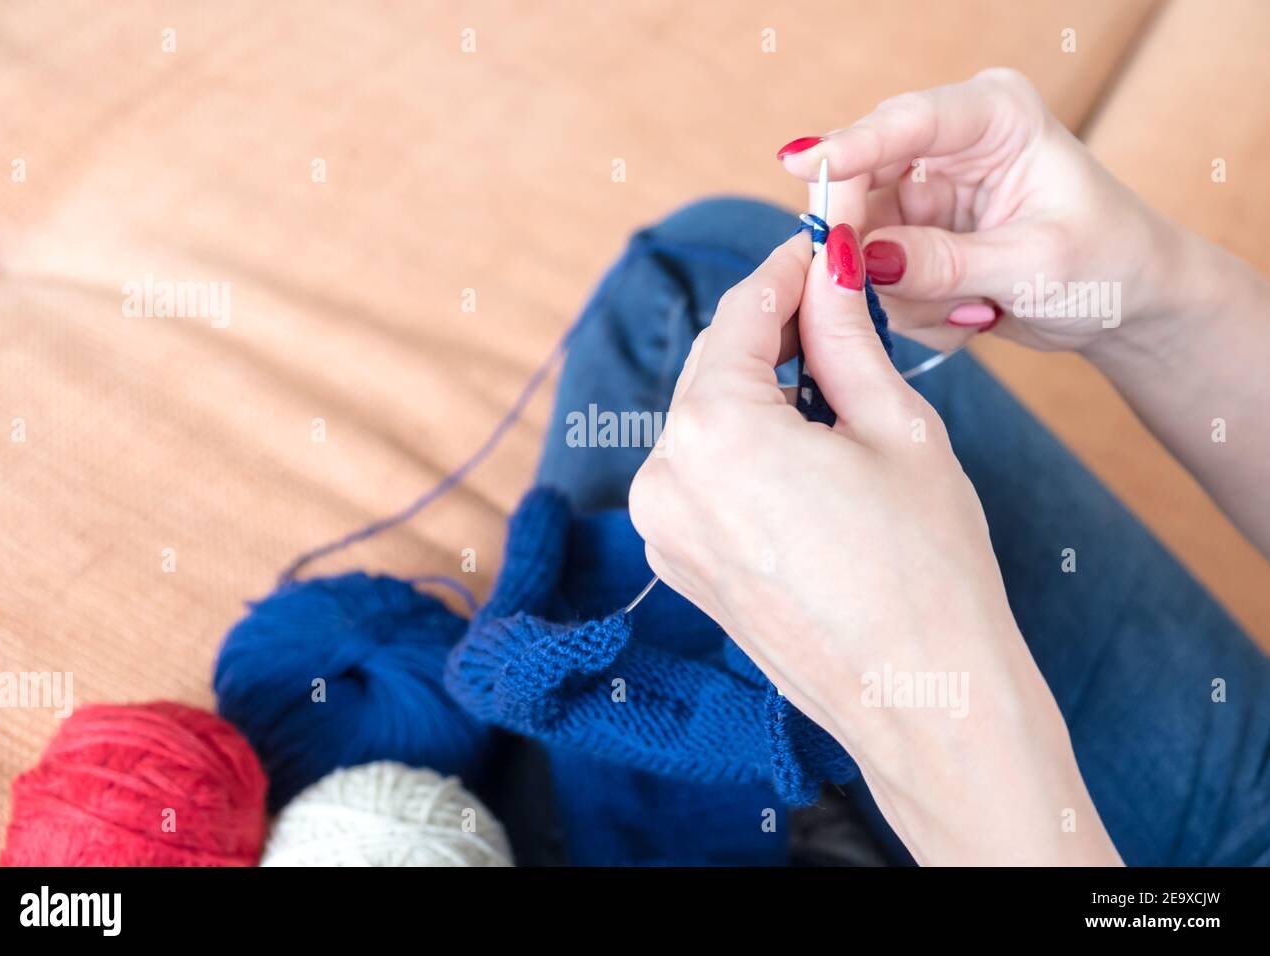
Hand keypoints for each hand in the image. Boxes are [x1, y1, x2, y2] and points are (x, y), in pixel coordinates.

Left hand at [629, 230, 1120, 863]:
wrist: (923, 699)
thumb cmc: (928, 567)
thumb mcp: (896, 427)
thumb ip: (844, 336)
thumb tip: (828, 269)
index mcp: (713, 432)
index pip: (741, 314)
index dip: (785, 270)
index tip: (819, 245)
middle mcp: (665, 477)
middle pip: (714, 365)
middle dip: (770, 328)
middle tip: (834, 303)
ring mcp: (663, 528)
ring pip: (705, 420)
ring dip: (758, 387)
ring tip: (830, 381)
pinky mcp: (678, 563)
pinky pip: (702, 475)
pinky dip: (743, 445)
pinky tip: (803, 446)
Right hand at [776, 68, 1183, 355]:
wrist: (1128, 302)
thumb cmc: (1109, 264)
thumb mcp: (1035, 266)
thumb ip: (945, 263)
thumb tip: (864, 260)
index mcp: (995, 117)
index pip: (908, 123)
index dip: (851, 146)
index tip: (802, 167)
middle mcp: (949, 145)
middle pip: (862, 179)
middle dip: (868, 244)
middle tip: (883, 291)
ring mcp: (924, 191)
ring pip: (862, 240)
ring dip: (904, 292)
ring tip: (974, 309)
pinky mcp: (911, 236)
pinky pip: (875, 276)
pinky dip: (913, 308)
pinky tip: (970, 314)